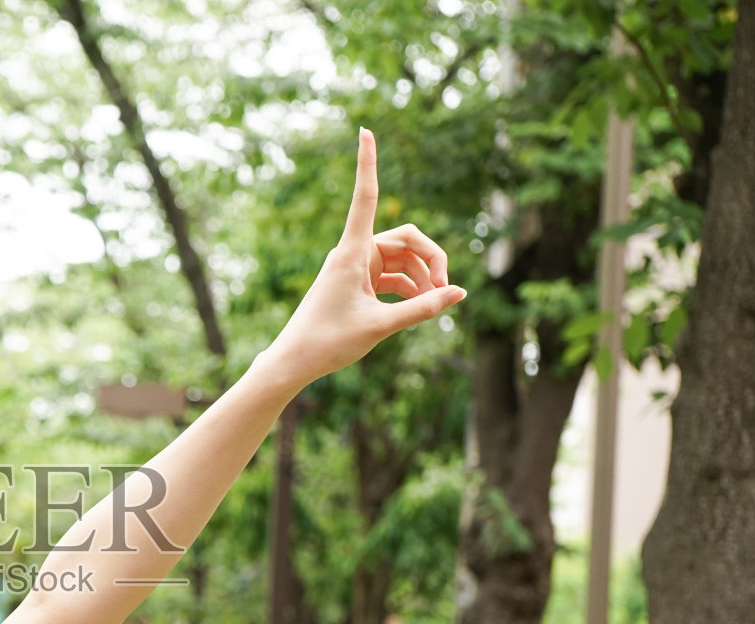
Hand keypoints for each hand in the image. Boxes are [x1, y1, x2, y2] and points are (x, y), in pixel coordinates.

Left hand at [259, 128, 465, 385]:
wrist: (294, 362)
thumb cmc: (328, 343)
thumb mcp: (381, 326)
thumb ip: (423, 308)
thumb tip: (460, 292)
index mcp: (351, 253)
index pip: (365, 198)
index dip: (368, 164)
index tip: (366, 130)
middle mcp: (353, 253)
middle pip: (406, 238)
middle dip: (431, 258)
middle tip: (446, 290)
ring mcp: (354, 268)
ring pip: (401, 259)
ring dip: (422, 278)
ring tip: (435, 305)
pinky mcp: (356, 283)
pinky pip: (391, 275)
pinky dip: (409, 288)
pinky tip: (422, 307)